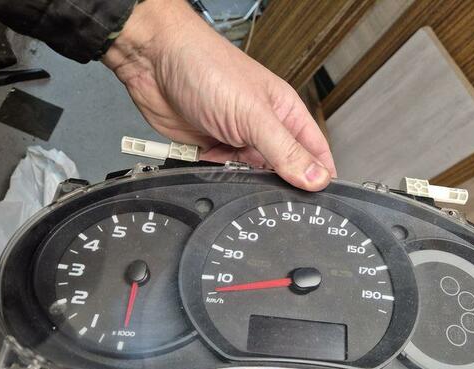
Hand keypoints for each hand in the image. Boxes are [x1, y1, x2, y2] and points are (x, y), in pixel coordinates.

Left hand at [103, 0, 334, 190]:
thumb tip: (316, 179)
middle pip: (285, 169)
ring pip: (253, 174)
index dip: (321, 176)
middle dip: (279, 183)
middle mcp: (264, 127)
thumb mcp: (254, 115)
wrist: (153, 63)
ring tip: (235, 165)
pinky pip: (224, 173)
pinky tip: (212, 160)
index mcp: (285, 113)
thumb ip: (285, 150)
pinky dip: (219, 174)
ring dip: (245, 178)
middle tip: (272, 193)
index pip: (316, 152)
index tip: (319, 201)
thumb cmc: (206, 68)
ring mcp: (238, 138)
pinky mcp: (212, 147)